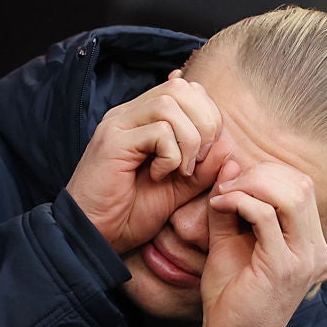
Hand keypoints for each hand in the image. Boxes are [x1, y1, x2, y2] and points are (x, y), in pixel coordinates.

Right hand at [66, 72, 222, 253]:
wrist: (97, 236)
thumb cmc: (131, 214)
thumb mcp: (178, 189)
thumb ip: (203, 167)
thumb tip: (228, 144)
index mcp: (143, 119)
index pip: (186, 90)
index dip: (207, 116)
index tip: (204, 155)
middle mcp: (129, 114)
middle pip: (181, 89)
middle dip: (204, 123)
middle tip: (198, 161)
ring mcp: (118, 125)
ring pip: (170, 104)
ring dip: (189, 140)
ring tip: (180, 170)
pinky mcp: (113, 142)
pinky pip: (158, 131)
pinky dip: (171, 156)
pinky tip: (159, 176)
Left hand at [198, 161, 326, 326]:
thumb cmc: (232, 296)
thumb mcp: (230, 242)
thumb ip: (232, 205)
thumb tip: (230, 165)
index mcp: (309, 240)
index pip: (300, 185)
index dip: (265, 174)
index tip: (232, 183)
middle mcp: (315, 247)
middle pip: (300, 183)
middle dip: (258, 174)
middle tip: (226, 186)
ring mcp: (303, 257)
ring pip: (289, 194)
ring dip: (250, 186)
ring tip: (224, 196)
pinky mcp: (283, 267)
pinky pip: (265, 216)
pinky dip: (240, 202)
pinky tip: (220, 207)